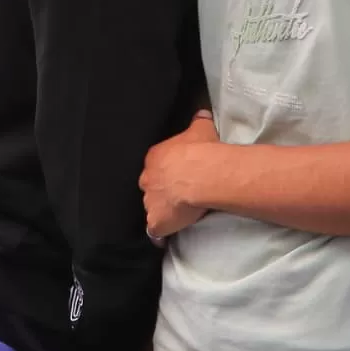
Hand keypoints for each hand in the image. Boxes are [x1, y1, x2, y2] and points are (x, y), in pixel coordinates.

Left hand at [139, 112, 219, 240]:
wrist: (202, 174)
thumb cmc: (201, 150)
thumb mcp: (201, 128)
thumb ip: (198, 121)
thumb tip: (201, 113)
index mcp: (154, 157)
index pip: (156, 166)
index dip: (167, 172)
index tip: (179, 175)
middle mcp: (147, 179)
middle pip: (151, 186)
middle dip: (161, 190)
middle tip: (179, 193)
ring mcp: (149, 202)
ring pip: (152, 207)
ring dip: (162, 210)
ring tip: (178, 213)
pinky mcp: (156, 221)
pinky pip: (155, 231)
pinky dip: (160, 233)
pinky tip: (166, 237)